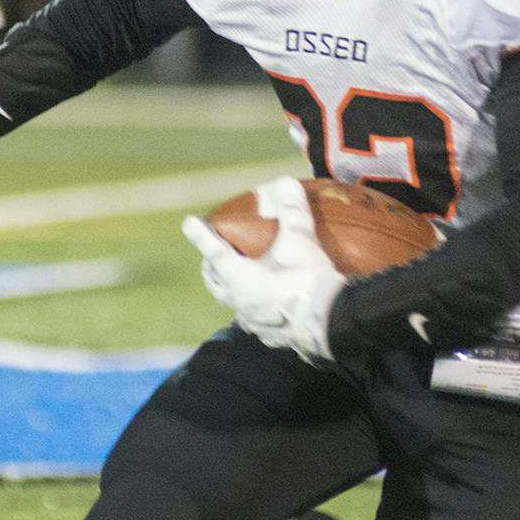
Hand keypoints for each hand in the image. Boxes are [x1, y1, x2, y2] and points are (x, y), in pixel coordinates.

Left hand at [181, 176, 346, 364]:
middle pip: (216, 283)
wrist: (330, 322)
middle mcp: (240, 302)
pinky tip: (269, 306)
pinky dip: (257, 309)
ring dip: (233, 291)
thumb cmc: (307, 280)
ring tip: (241, 282)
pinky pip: (257, 321)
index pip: (214, 252)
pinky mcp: (272, 337)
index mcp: (240, 278)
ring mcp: (254, 322)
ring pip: (234, 304)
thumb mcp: (300, 241)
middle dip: (211, 268)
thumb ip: (291, 211)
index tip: (188, 223)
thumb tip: (285, 183)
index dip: (201, 236)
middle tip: (213, 257)